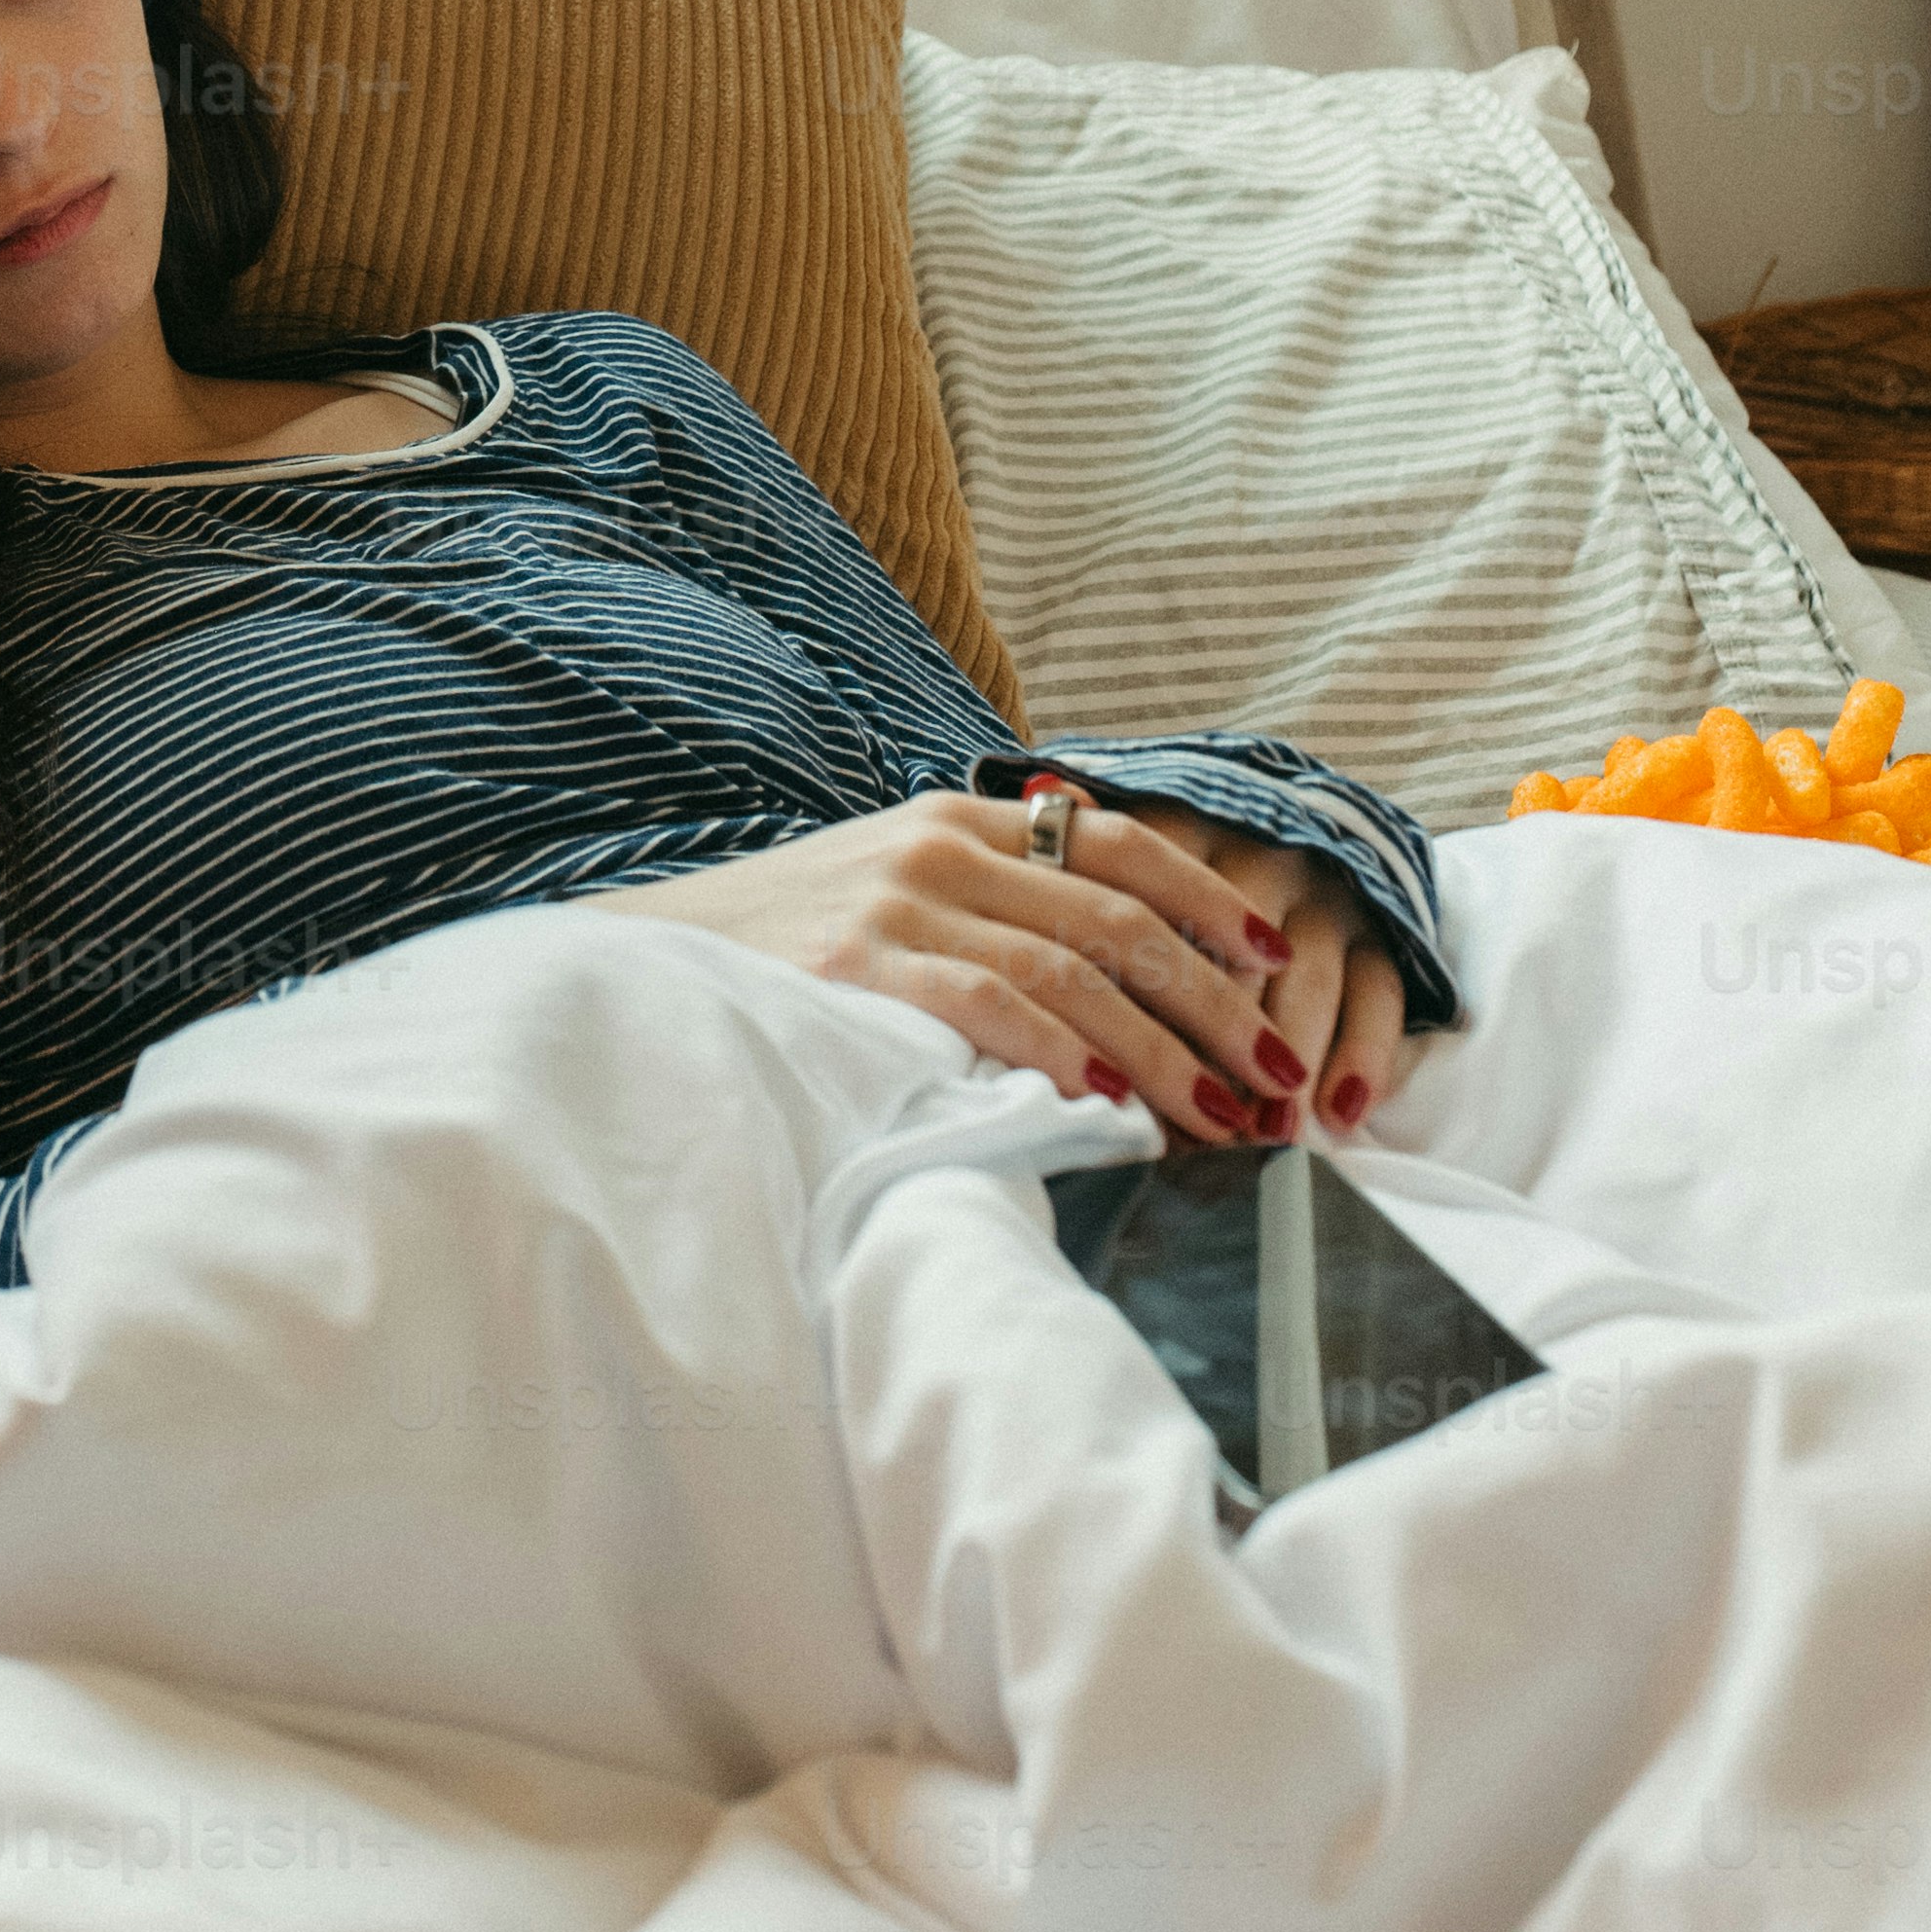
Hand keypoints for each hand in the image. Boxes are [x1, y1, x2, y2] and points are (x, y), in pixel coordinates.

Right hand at [620, 789, 1314, 1144]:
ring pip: (1073, 970)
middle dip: (1215, 1003)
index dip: (1210, 902)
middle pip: (1118, 919)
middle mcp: (940, 844)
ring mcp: (900, 899)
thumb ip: (993, 899)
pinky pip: (989, 1003)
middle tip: (1279, 1076)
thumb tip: (1120, 962)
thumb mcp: (896, 889)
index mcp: (960, 816)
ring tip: (1225, 1115)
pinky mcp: (860, 962)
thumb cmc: (790, 945)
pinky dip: (1063, 1050)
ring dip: (1164, 1051)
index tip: (1278, 962)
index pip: (1118, 843)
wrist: (651, 957)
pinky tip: (1114, 1101)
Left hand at [1103, 799, 1413, 1136]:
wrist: (1267, 833)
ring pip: (1311, 973)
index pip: (1162, 917)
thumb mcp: (1109, 847)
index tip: (1122, 1075)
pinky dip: (1366, 1054)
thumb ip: (1073, 854)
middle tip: (1208, 1121)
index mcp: (1183, 829)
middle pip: (1238, 955)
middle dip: (1222, 1044)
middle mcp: (1260, 849)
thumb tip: (1042, 827)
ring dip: (1295, 1058)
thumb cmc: (1152, 871)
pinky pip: (1380, 987)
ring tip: (1272, 1131)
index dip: (1143, 1002)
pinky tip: (1344, 1113)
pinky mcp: (1376, 924)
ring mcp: (1323, 887)